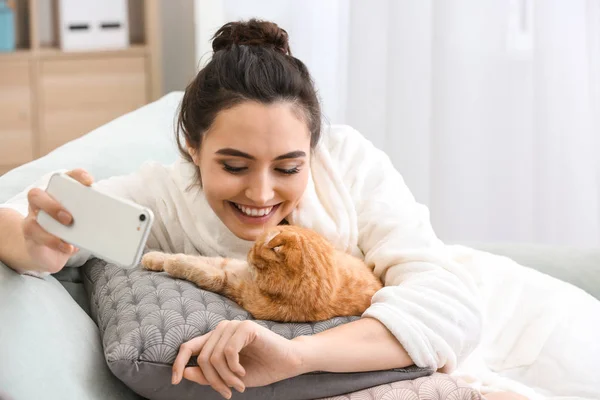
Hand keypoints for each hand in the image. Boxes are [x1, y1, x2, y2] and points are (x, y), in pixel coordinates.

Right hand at [22, 169, 93, 272]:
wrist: (50, 252)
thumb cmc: (70, 231)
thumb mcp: (83, 221)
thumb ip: (93, 216)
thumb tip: (119, 221)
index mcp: (58, 194)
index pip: (64, 178)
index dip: (75, 176)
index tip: (89, 182)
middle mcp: (41, 203)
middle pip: (36, 194)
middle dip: (53, 205)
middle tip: (69, 218)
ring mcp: (33, 219)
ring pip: (33, 216)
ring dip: (51, 225)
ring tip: (67, 232)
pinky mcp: (31, 235)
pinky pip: (36, 235)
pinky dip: (54, 242)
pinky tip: (68, 247)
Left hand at [172, 320, 305, 398]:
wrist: (287, 364)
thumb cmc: (260, 369)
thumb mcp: (229, 378)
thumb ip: (207, 375)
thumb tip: (184, 373)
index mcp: (216, 339)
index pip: (188, 347)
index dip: (178, 363)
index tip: (175, 381)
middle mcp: (222, 328)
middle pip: (203, 358)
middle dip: (213, 381)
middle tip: (228, 392)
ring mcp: (234, 326)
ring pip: (214, 356)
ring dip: (226, 377)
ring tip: (239, 385)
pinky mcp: (246, 327)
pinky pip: (228, 351)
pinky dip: (234, 368)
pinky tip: (243, 373)